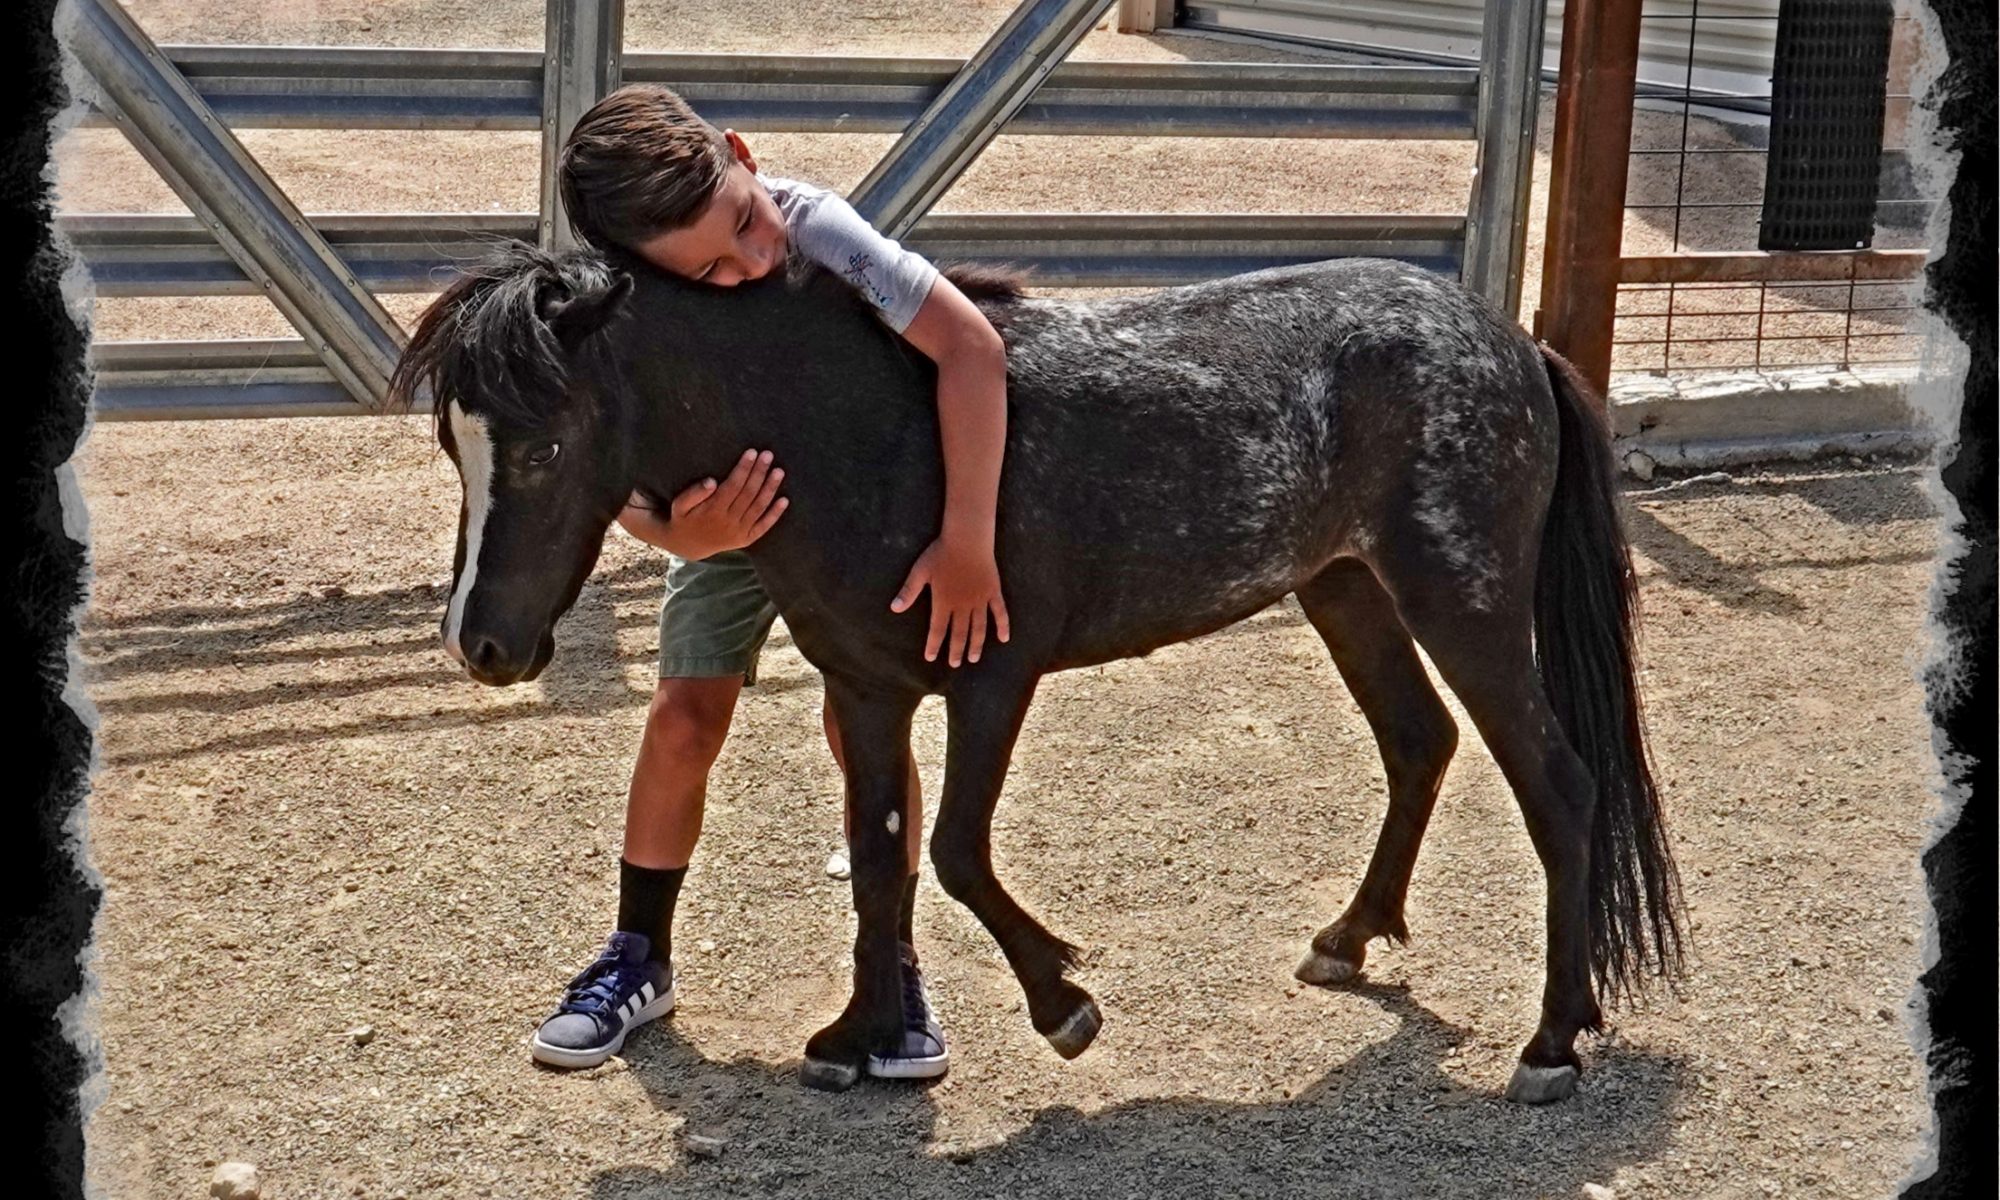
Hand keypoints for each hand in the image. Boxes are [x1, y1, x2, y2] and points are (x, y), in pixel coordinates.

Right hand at [625, 449, 786, 559]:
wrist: (688, 546)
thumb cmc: (684, 518)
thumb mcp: (679, 505)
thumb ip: (694, 493)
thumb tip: (712, 481)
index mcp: (713, 510)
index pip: (733, 486)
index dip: (744, 469)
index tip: (752, 452)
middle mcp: (729, 521)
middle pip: (748, 494)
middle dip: (759, 473)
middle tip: (768, 455)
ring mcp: (740, 532)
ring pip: (759, 507)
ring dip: (770, 489)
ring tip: (779, 471)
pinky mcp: (747, 539)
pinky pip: (763, 526)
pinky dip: (775, 514)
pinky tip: (784, 500)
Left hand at [890, 534, 1009, 666]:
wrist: (967, 539)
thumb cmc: (941, 553)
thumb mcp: (920, 571)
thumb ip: (909, 591)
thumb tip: (894, 608)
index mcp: (944, 602)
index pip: (937, 630)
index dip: (933, 645)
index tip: (930, 657)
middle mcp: (963, 605)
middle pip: (959, 633)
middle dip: (956, 650)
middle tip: (954, 664)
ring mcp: (980, 600)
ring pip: (979, 628)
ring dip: (976, 645)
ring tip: (974, 658)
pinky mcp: (993, 592)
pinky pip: (1000, 613)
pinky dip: (1002, 626)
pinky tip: (1003, 639)